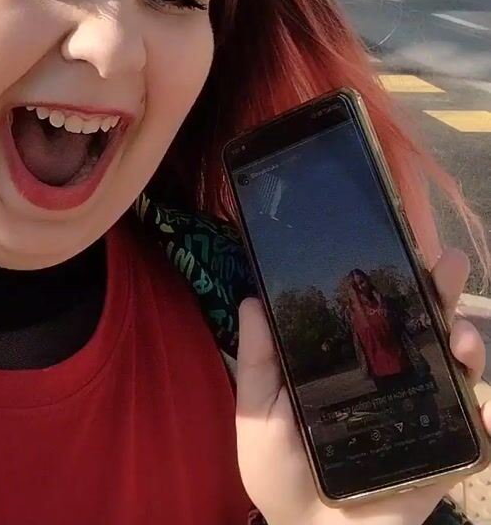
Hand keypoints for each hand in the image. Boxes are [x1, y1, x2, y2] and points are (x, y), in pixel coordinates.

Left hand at [236, 248, 489, 524]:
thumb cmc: (281, 473)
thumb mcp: (260, 412)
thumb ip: (257, 361)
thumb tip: (251, 299)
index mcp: (356, 362)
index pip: (382, 310)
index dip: (398, 276)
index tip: (404, 244)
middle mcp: (396, 379)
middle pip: (428, 325)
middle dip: (444, 290)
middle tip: (449, 266)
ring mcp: (425, 416)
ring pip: (458, 369)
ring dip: (468, 345)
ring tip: (461, 339)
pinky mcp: (444, 458)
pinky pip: (479, 437)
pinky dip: (490, 420)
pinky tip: (487, 408)